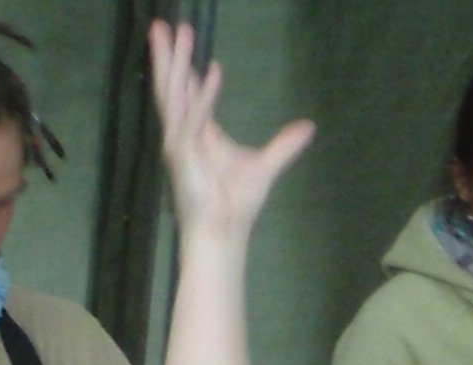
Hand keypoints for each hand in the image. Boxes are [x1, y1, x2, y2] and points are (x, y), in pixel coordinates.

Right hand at [146, 20, 312, 241]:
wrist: (222, 234)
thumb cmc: (235, 204)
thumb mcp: (266, 166)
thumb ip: (285, 144)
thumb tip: (309, 126)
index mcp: (197, 131)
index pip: (186, 90)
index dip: (183, 64)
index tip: (180, 37)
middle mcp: (183, 132)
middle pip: (172, 84)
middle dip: (168, 53)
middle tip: (163, 23)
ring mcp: (180, 141)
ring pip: (175, 93)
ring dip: (177, 62)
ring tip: (175, 32)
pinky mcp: (184, 154)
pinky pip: (195, 118)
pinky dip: (204, 96)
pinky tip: (213, 72)